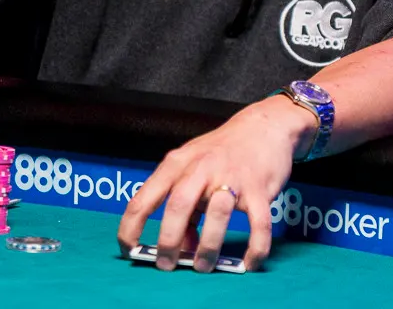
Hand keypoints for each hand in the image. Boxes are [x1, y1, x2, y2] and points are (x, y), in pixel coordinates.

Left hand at [117, 96, 316, 272]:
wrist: (264, 127)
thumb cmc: (222, 152)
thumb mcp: (193, 170)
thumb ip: (185, 208)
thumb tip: (182, 249)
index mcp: (178, 164)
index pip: (144, 198)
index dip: (130, 228)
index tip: (129, 250)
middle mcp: (202, 168)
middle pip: (178, 206)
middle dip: (168, 241)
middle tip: (166, 264)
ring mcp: (232, 178)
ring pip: (217, 216)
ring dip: (207, 248)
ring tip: (204, 265)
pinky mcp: (259, 190)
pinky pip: (258, 226)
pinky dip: (254, 250)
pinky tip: (248, 263)